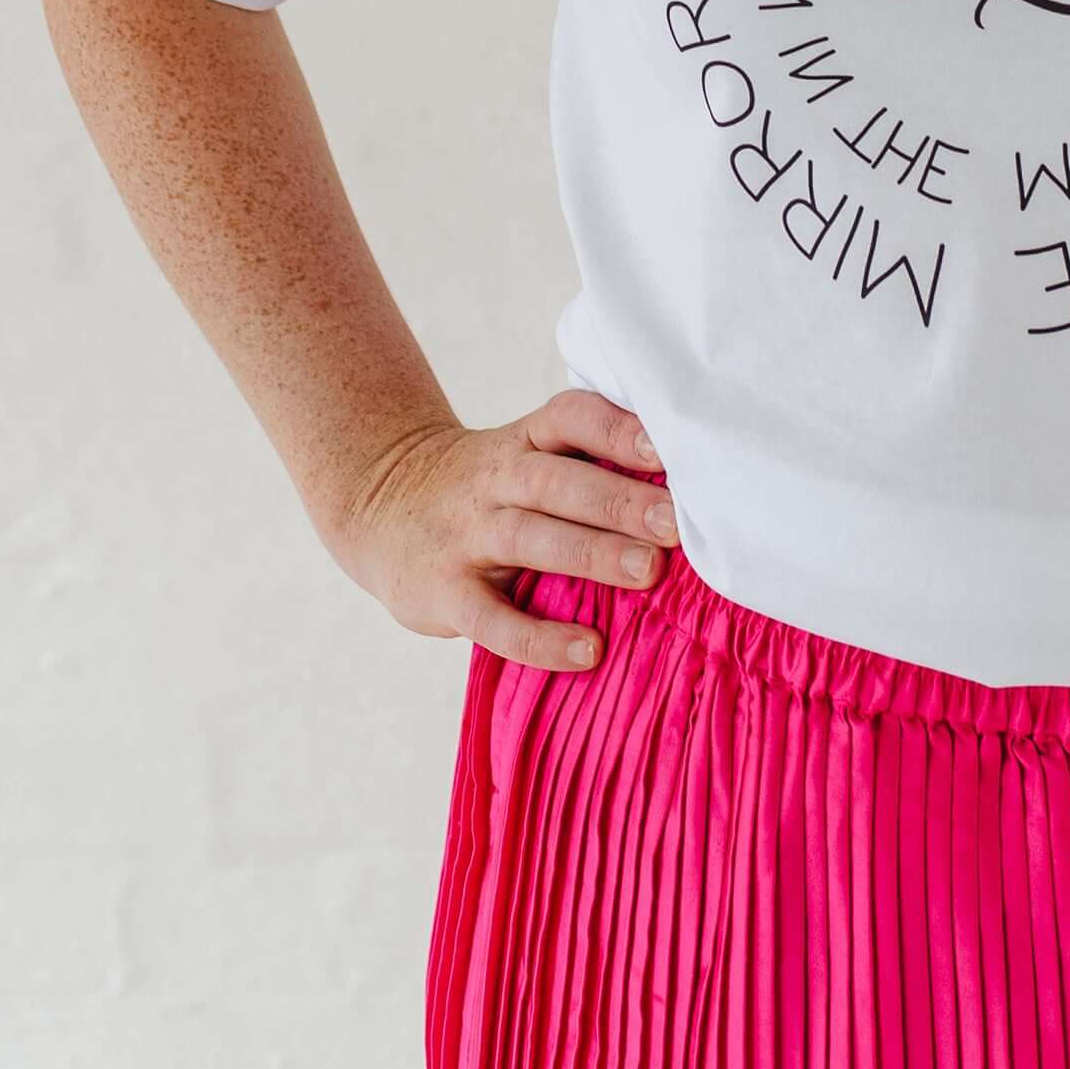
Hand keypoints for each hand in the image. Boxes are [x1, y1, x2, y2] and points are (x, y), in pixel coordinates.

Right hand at [321, 385, 678, 673]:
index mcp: (524, 441)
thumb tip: (690, 500)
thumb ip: (586, 468)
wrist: (379, 507)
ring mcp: (466, 535)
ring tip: (647, 572)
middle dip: (619, 499)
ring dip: (591, 553)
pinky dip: (539, 637)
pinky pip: (492, 618)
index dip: (616, 429)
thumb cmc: (487, 490)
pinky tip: (587, 651)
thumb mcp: (524, 458)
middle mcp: (495, 479)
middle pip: (558, 480)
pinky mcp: (443, 592)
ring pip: (530, 536)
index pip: (570, 418)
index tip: (666, 450)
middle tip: (675, 523)